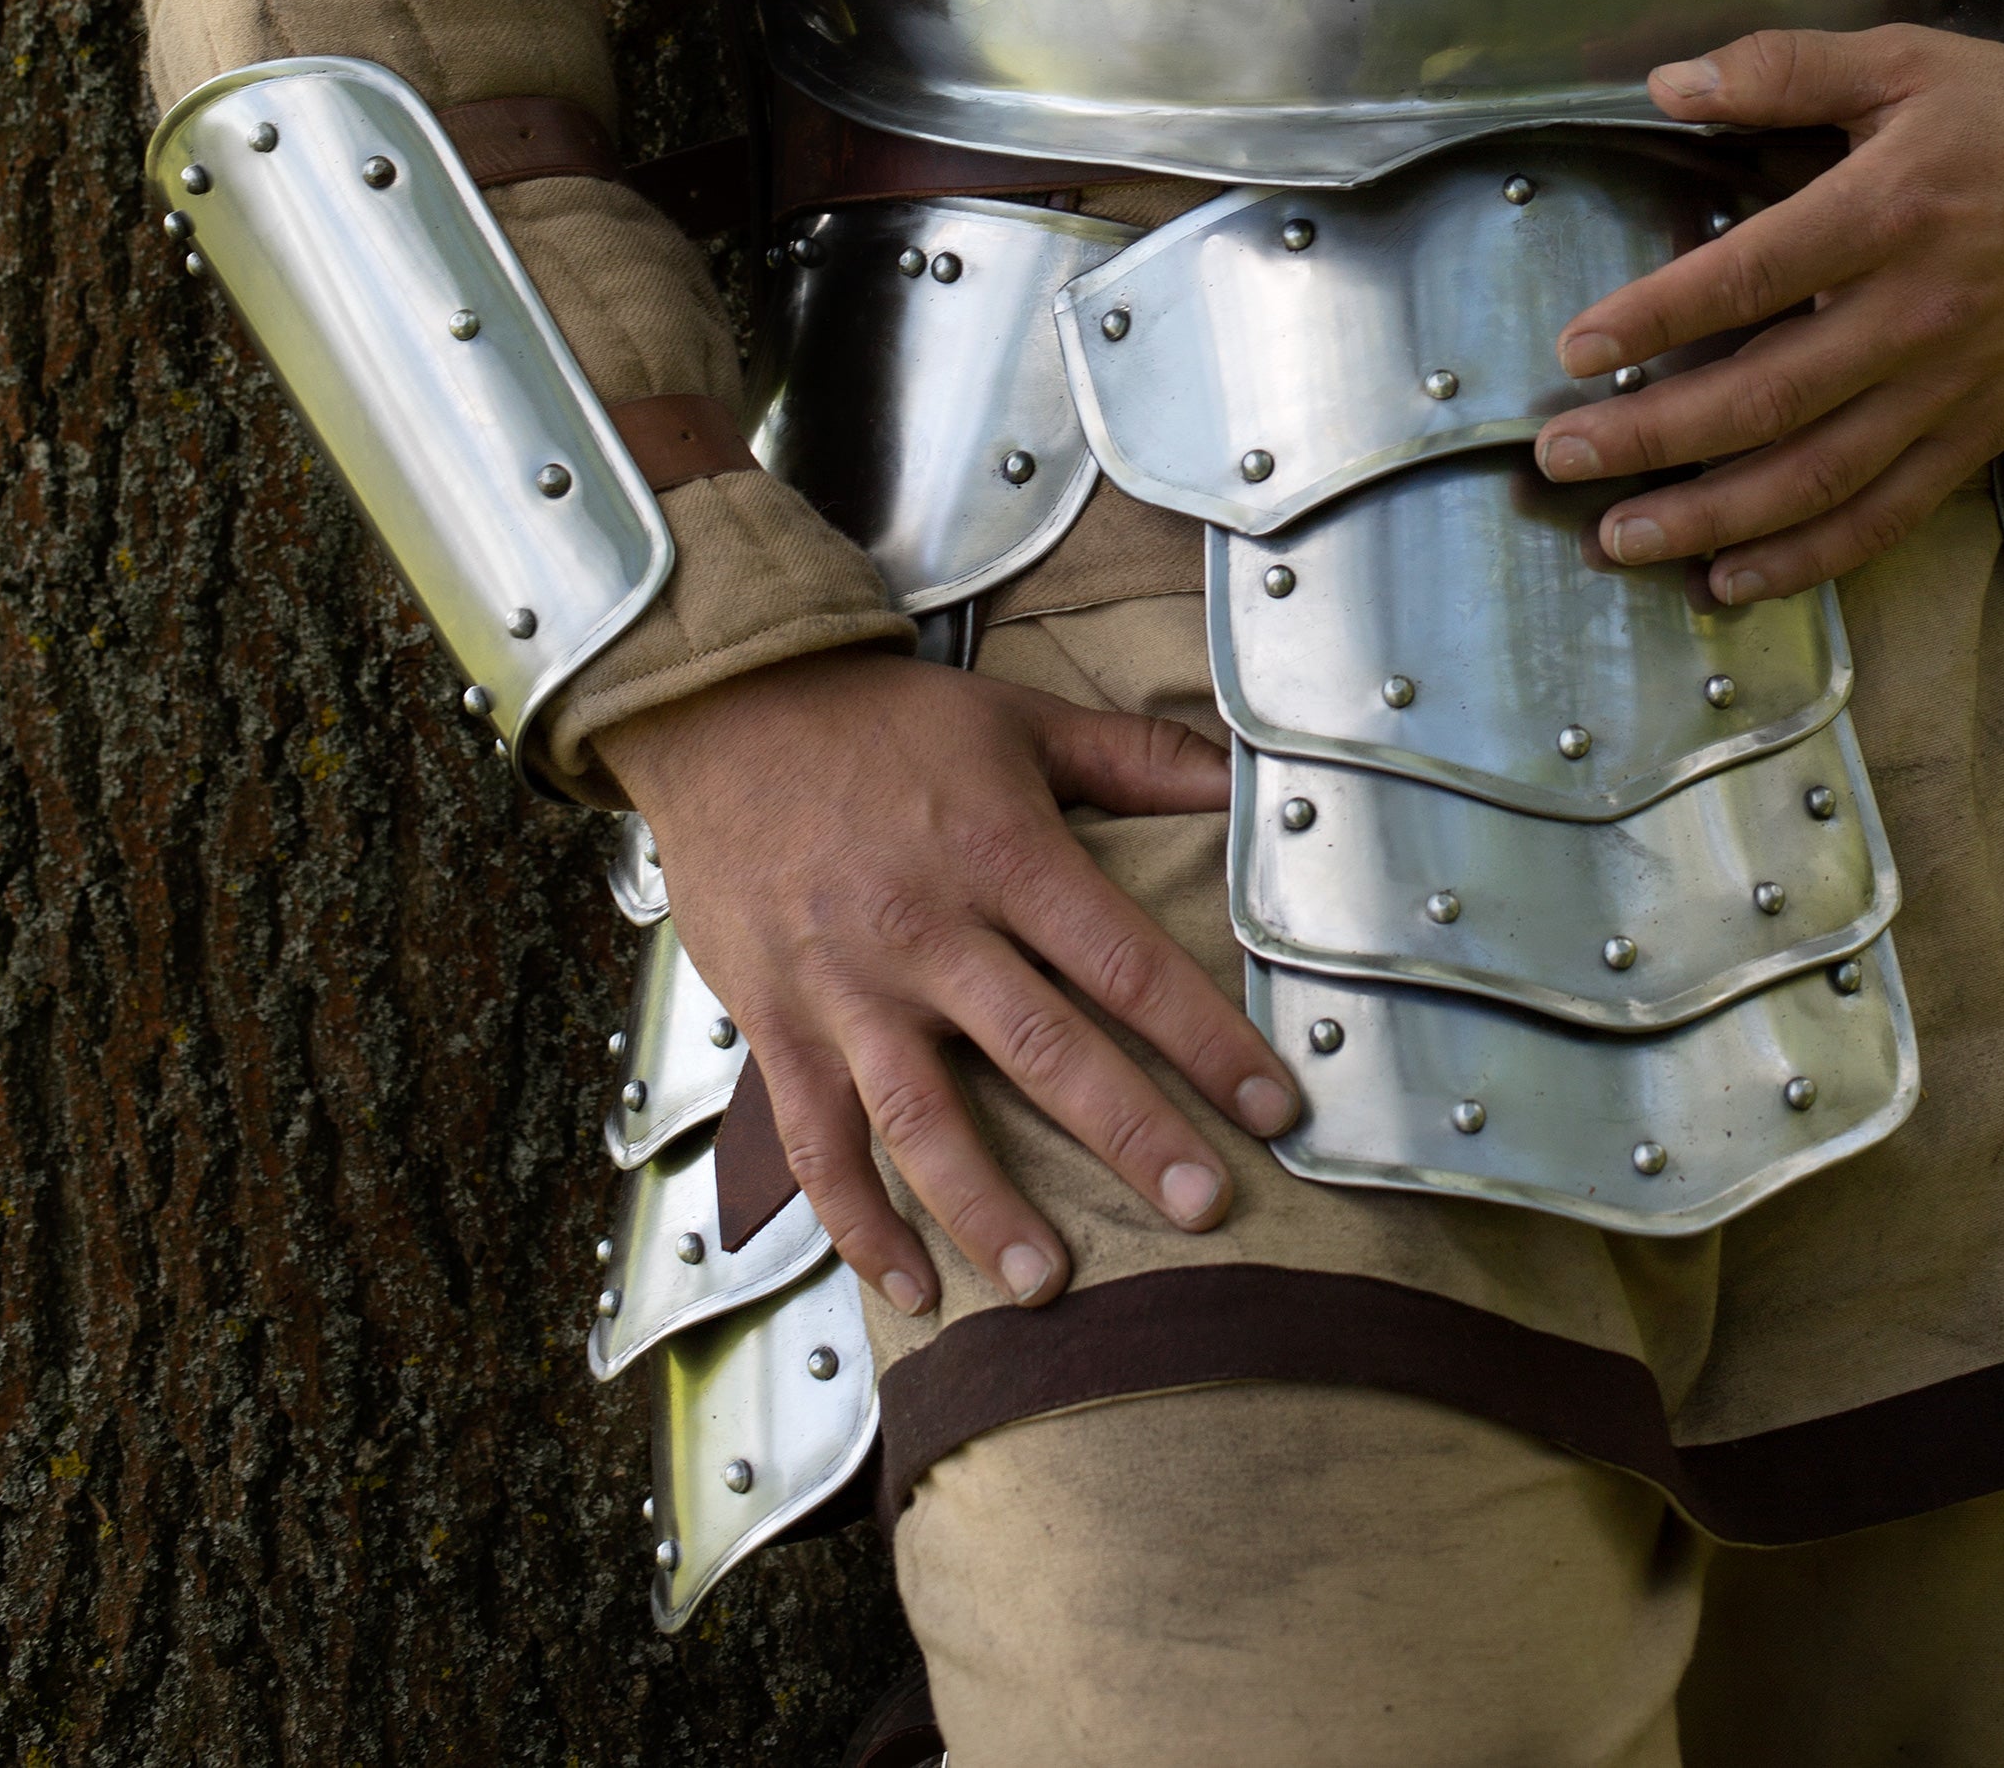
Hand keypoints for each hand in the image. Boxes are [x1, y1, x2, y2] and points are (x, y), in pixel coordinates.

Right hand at [598, 646, 1300, 1319]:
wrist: (728, 713)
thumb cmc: (886, 722)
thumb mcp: (1021, 720)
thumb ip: (1136, 758)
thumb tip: (1243, 780)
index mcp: (1003, 854)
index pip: (1125, 960)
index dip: (1207, 1036)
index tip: (1275, 1106)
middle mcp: (930, 933)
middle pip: (1045, 1051)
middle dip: (1132, 1135)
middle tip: (1206, 1208)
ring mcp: (849, 991)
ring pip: (927, 1120)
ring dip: (989, 1210)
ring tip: (1052, 1284)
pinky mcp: (780, 1030)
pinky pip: (822, 1147)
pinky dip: (862, 1227)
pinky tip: (914, 1289)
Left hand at [1534, 29, 2003, 604]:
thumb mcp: (1906, 59)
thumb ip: (1784, 69)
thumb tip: (1667, 84)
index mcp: (1888, 211)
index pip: (1749, 277)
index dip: (1657, 318)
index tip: (1574, 349)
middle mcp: (1917, 313)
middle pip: (1769, 396)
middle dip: (1654, 437)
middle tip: (1559, 459)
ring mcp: (1954, 385)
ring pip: (1820, 474)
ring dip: (1712, 517)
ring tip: (1622, 539)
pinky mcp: (1985, 433)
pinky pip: (1889, 512)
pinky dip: (1810, 557)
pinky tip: (1734, 578)